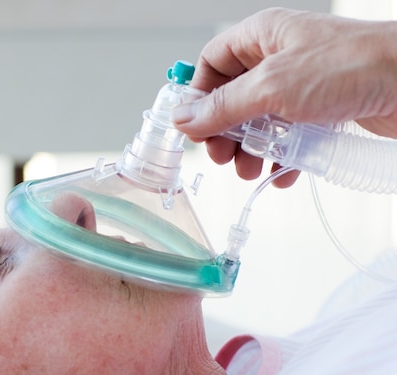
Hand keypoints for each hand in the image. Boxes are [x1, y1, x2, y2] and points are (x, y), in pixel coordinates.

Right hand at [172, 8, 396, 186]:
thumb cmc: (352, 66)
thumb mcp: (272, 87)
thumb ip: (224, 106)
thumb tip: (183, 118)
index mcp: (262, 37)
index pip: (213, 63)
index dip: (200, 96)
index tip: (196, 129)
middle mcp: (278, 59)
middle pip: (232, 98)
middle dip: (225, 133)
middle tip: (223, 157)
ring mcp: (300, 86)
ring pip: (258, 122)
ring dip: (249, 152)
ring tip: (250, 171)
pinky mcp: (320, 110)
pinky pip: (286, 137)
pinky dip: (279, 159)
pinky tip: (280, 175)